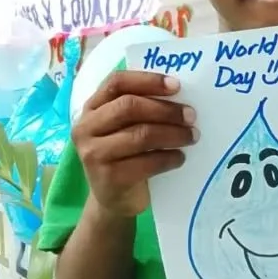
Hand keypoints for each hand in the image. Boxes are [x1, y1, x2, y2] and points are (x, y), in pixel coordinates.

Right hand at [71, 70, 197, 218]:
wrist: (114, 198)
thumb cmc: (126, 152)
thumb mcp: (127, 125)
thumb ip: (142, 105)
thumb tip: (180, 91)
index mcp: (92, 107)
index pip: (116, 82)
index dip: (148, 80)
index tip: (177, 86)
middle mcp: (85, 128)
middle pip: (129, 107)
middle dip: (166, 110)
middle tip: (191, 115)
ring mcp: (93, 154)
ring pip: (140, 135)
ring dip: (173, 134)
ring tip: (192, 136)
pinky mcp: (107, 179)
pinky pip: (146, 163)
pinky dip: (169, 158)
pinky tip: (180, 157)